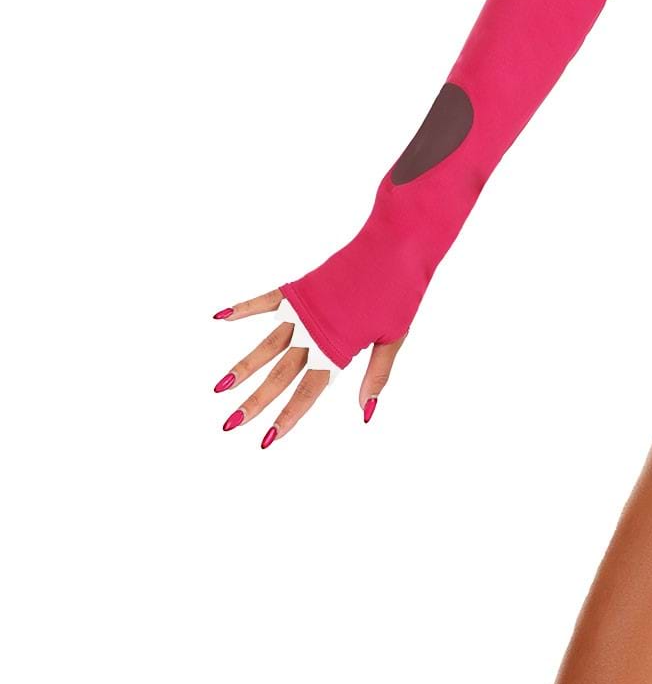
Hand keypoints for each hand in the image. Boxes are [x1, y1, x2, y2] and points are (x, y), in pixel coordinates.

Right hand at [209, 289, 401, 444]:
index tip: (267, 439)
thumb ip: (375, 375)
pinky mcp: (299, 288)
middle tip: (230, 423)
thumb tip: (366, 412)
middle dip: (254, 401)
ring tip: (220, 388)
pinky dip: (243, 309)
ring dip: (242, 367)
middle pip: (279, 375)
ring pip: (266, 345)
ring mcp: (303, 309)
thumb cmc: (400, 293)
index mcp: (337, 349)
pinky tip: (219, 317)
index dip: (287, 417)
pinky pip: (265, 301)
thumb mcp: (393, 338)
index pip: (307, 392)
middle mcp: (314, 332)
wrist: (396, 244)